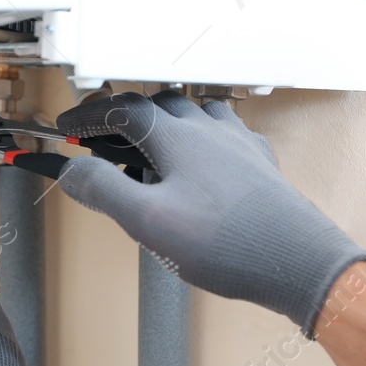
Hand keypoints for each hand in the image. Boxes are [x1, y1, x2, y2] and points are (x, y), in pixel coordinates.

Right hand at [58, 91, 365, 335]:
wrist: (297, 261)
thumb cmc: (227, 243)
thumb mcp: (148, 222)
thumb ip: (104, 191)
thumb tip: (71, 171)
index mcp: (177, 137)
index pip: (122, 110)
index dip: (89, 115)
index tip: (68, 125)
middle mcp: (210, 130)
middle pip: (160, 104)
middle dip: (126, 116)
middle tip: (103, 137)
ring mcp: (239, 144)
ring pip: (196, 113)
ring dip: (167, 121)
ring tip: (151, 145)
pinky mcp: (259, 164)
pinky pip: (226, 134)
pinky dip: (202, 137)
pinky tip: (205, 159)